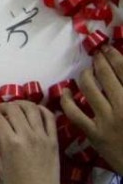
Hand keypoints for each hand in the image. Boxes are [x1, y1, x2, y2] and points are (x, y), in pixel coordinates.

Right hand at [0, 101, 78, 183]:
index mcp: (10, 143)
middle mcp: (27, 135)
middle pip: (12, 108)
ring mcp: (42, 136)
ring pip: (31, 108)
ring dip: (19, 103)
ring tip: (12, 108)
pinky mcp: (54, 139)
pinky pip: (49, 117)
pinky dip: (40, 109)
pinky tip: (32, 111)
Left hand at [62, 48, 122, 173]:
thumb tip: (120, 73)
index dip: (114, 57)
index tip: (107, 49)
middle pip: (106, 76)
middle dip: (100, 62)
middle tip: (96, 55)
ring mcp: (107, 121)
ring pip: (89, 89)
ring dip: (85, 76)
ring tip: (86, 72)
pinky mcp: (94, 134)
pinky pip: (74, 113)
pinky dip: (66, 100)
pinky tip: (66, 92)